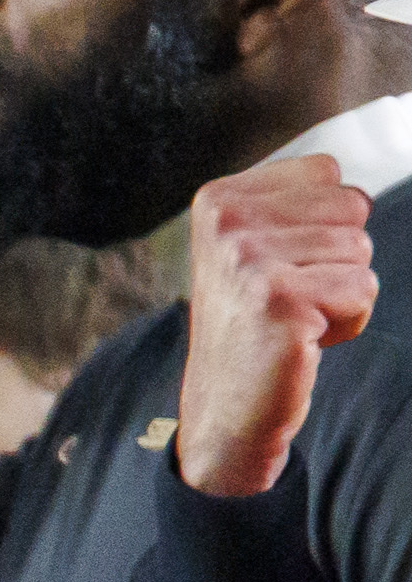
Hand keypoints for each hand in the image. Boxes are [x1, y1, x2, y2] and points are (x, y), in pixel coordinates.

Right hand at [175, 155, 376, 495]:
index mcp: (219, 199)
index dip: (322, 222)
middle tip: (289, 296)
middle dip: (338, 256)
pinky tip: (303, 339)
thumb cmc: (256, 325)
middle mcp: (226, 223)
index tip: (280, 263)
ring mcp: (248, 261)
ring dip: (342, 291)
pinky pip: (363, 290)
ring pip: (361, 249)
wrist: (226, 408)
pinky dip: (348, 322)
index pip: (325, 172)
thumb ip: (295, 204)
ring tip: (295, 319)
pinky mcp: (280, 300)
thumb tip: (359, 195)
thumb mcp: (257, 247)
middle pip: (350, 206)